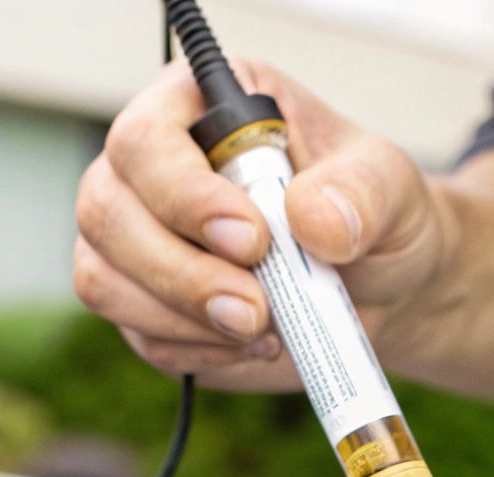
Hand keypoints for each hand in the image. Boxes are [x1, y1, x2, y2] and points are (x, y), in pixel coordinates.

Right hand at [73, 59, 457, 389]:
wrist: (383, 284)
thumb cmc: (371, 213)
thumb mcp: (388, 186)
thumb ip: (359, 192)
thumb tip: (312, 218)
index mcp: (199, 107)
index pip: (145, 140)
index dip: (184, 194)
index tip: (251, 239)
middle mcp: (149, 168)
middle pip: (106, 213)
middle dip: (180, 273)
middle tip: (257, 308)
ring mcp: (137, 240)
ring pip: (105, 281)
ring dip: (184, 319)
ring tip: (266, 328)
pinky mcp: (146, 306)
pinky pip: (142, 337)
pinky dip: (200, 351)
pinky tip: (258, 343)